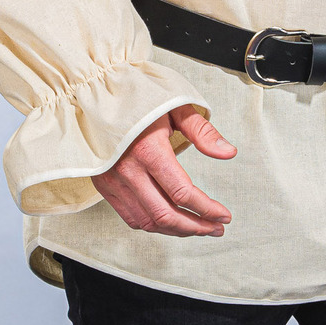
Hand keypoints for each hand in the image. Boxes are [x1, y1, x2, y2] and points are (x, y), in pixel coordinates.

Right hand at [92, 105, 235, 235]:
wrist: (97, 94)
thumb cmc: (140, 97)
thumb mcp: (176, 106)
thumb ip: (202, 132)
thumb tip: (228, 152)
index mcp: (148, 150)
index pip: (182, 193)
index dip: (207, 209)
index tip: (224, 215)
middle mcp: (127, 170)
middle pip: (166, 215)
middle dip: (195, 227)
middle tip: (216, 228)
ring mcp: (112, 181)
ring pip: (148, 221)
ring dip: (176, 230)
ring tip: (198, 228)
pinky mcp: (104, 186)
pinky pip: (130, 217)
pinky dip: (153, 225)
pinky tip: (171, 223)